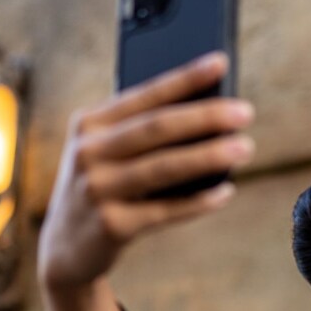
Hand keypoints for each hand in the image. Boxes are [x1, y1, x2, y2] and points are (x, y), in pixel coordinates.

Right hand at [37, 52, 256, 292]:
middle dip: (205, 116)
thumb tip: (208, 113)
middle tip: (245, 112)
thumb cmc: (101, 188)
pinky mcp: (110, 226)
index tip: (220, 62)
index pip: (144, 94)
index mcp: (89, 123)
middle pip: (157, 127)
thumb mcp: (104, 152)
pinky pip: (165, 210)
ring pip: (164, 167)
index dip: (184, 78)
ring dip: (209, 155)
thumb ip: (139, 132)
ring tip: (244, 148)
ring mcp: (97, 190)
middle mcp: (88, 152)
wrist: (65, 249)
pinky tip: (225, 192)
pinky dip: (198, 201)